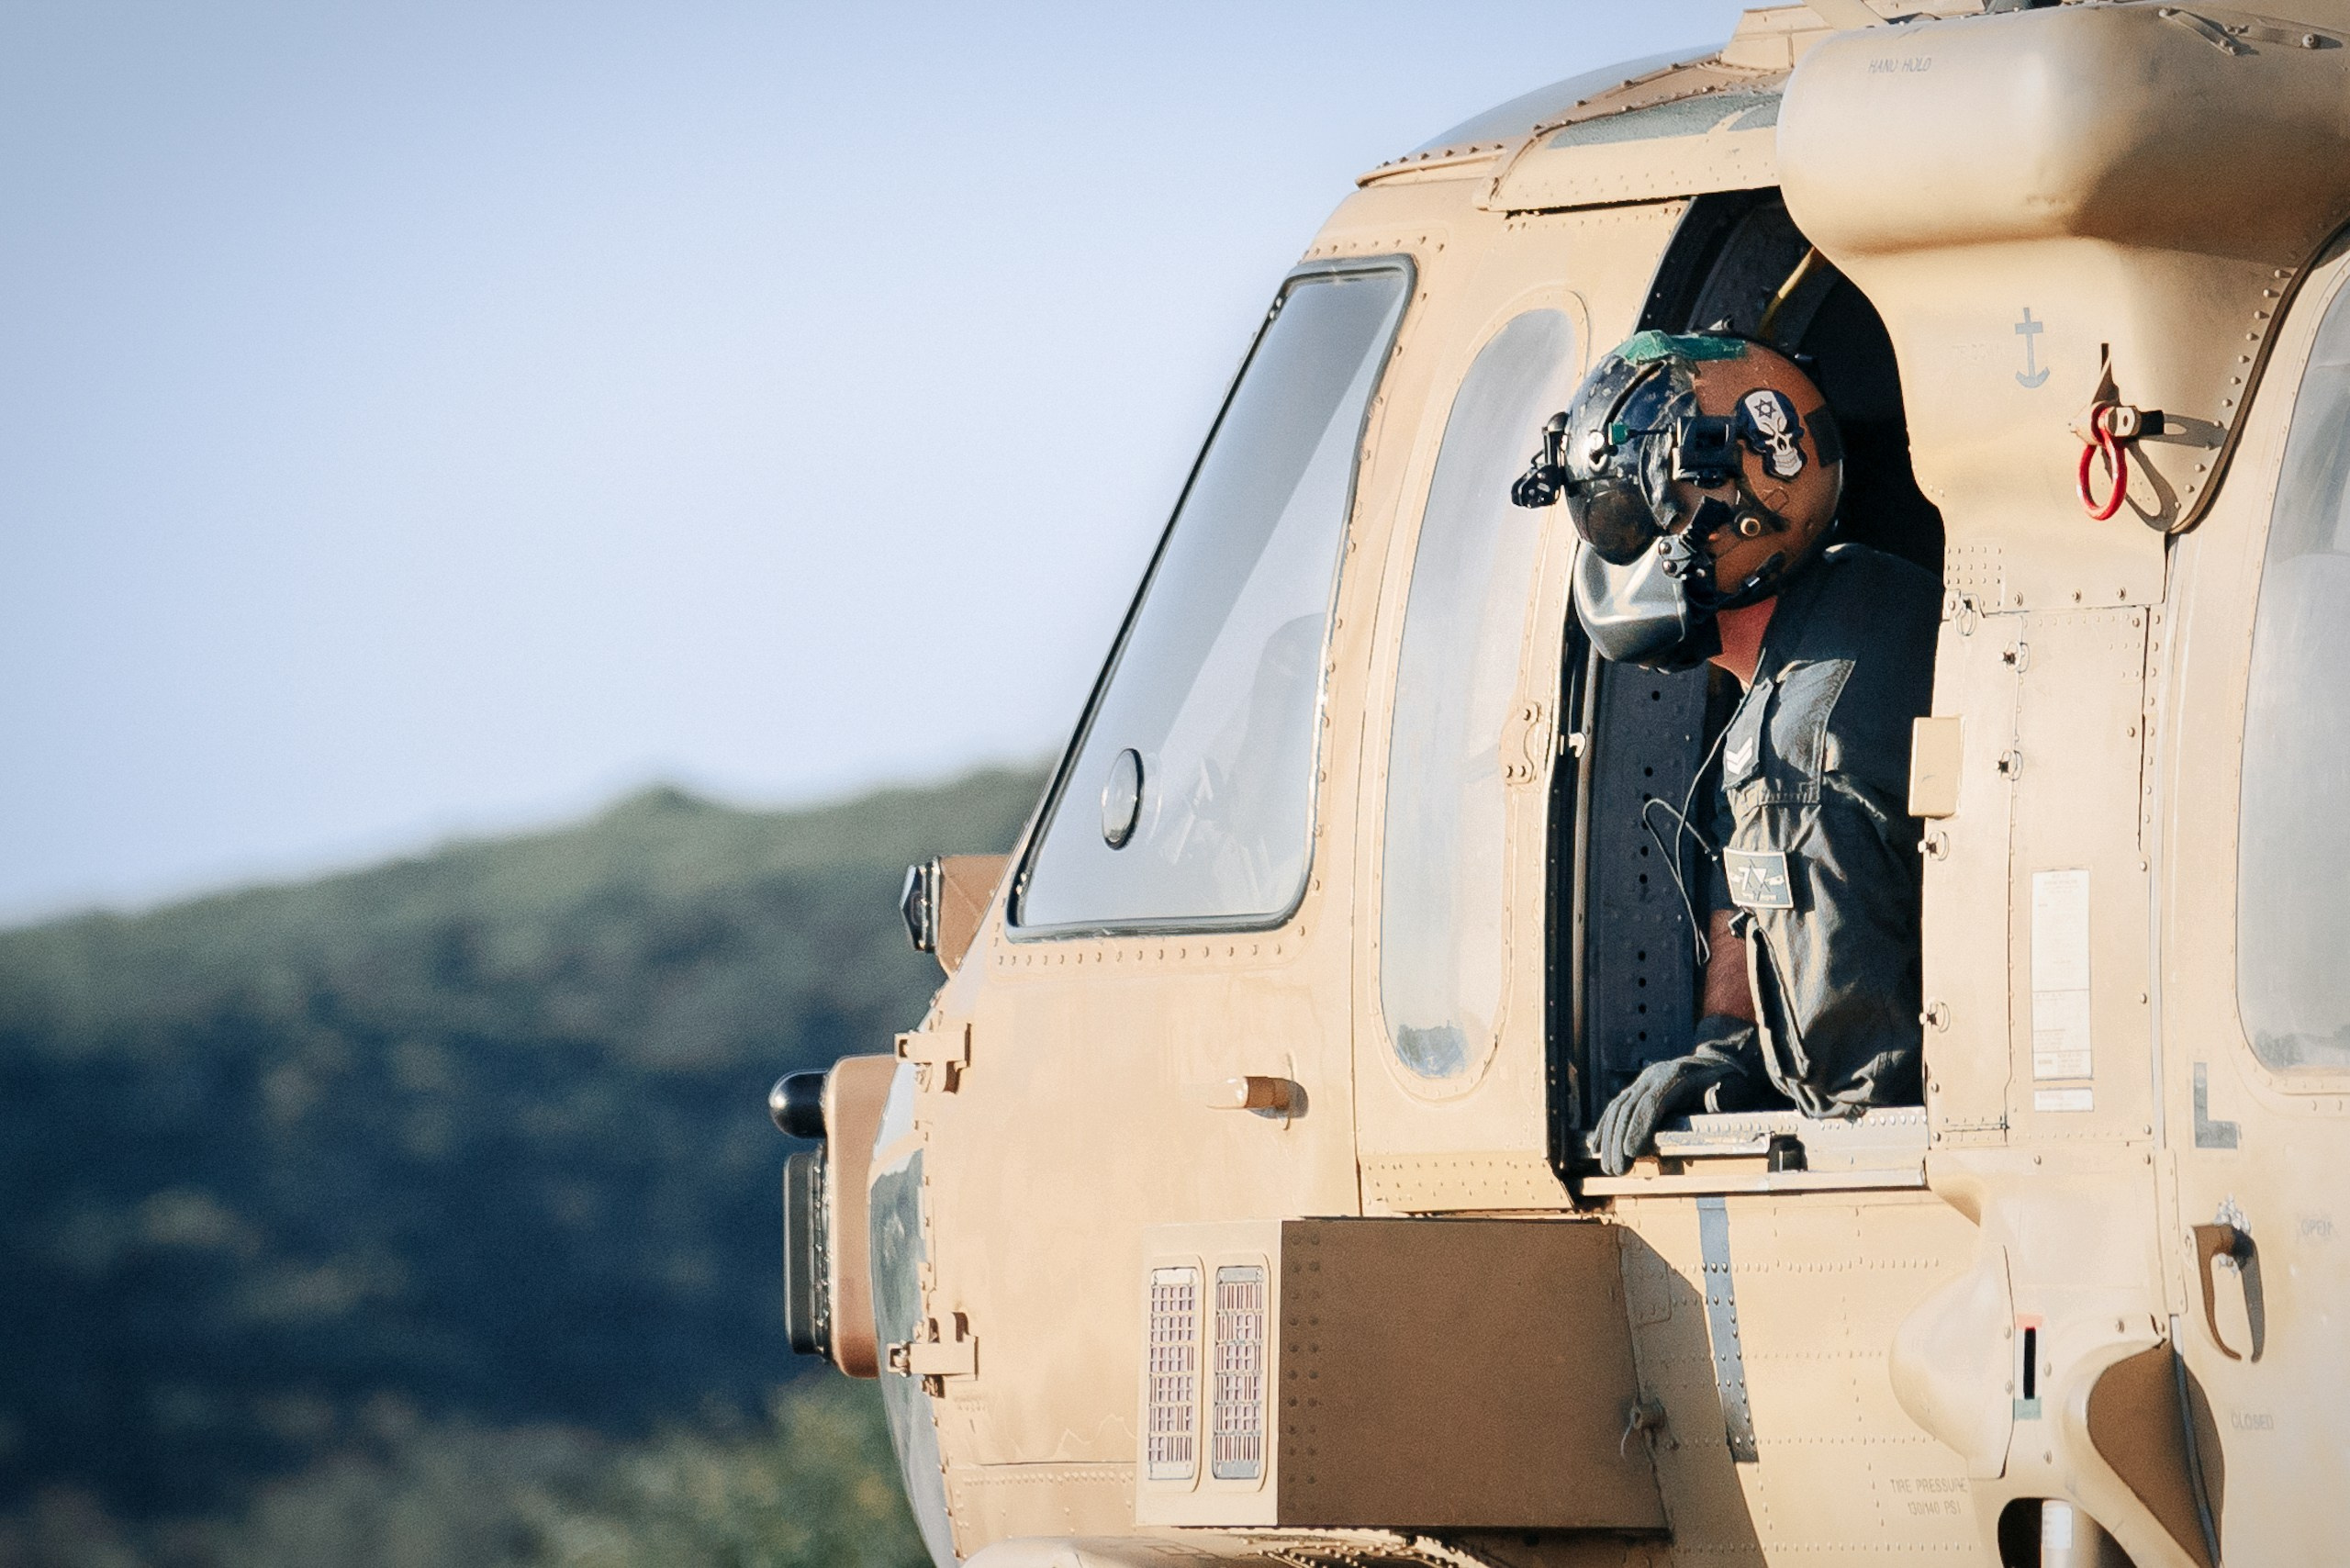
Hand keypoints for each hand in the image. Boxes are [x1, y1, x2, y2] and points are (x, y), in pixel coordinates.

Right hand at [1593, 1055, 1732, 1175]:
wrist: (1717, 1062)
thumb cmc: (1729, 1081)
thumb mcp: (1734, 1087)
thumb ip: (1726, 1096)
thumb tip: (1717, 1098)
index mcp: (1676, 1075)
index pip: (1652, 1103)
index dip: (1639, 1127)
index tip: (1630, 1153)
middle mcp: (1653, 1076)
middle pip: (1629, 1108)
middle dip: (1619, 1141)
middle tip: (1616, 1170)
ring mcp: (1643, 1081)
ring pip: (1618, 1109)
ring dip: (1609, 1138)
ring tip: (1606, 1167)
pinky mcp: (1637, 1089)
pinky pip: (1616, 1107)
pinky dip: (1605, 1127)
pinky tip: (1596, 1147)